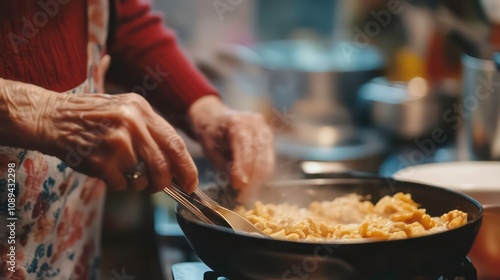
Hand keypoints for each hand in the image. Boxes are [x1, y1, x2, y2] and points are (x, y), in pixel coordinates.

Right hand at [34, 91, 197, 191]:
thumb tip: (177, 164)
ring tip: (124, 171)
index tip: (191, 183)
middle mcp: (132, 122)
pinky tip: (106, 169)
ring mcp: (116, 141)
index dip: (187, 167)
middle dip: (164, 182)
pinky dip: (118, 183)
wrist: (53, 117)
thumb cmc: (94, 119)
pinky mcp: (101, 159)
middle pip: (162, 165)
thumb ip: (151, 132)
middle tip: (159, 186)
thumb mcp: (126, 111)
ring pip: (142, 178)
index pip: (175, 143)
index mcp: (142, 109)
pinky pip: (121, 184)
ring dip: (137, 183)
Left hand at [188, 96, 274, 191]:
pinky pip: (269, 160)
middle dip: (252, 180)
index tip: (238, 187)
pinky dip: (262, 174)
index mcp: (237, 123)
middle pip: (259, 156)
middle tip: (243, 196)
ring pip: (267, 160)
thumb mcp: (211, 149)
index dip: (243, 170)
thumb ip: (225, 165)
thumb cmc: (210, 134)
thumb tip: (239, 183)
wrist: (215, 118)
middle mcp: (255, 123)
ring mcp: (264, 129)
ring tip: (247, 193)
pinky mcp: (268, 137)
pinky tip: (252, 184)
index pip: (245, 149)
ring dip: (258, 180)